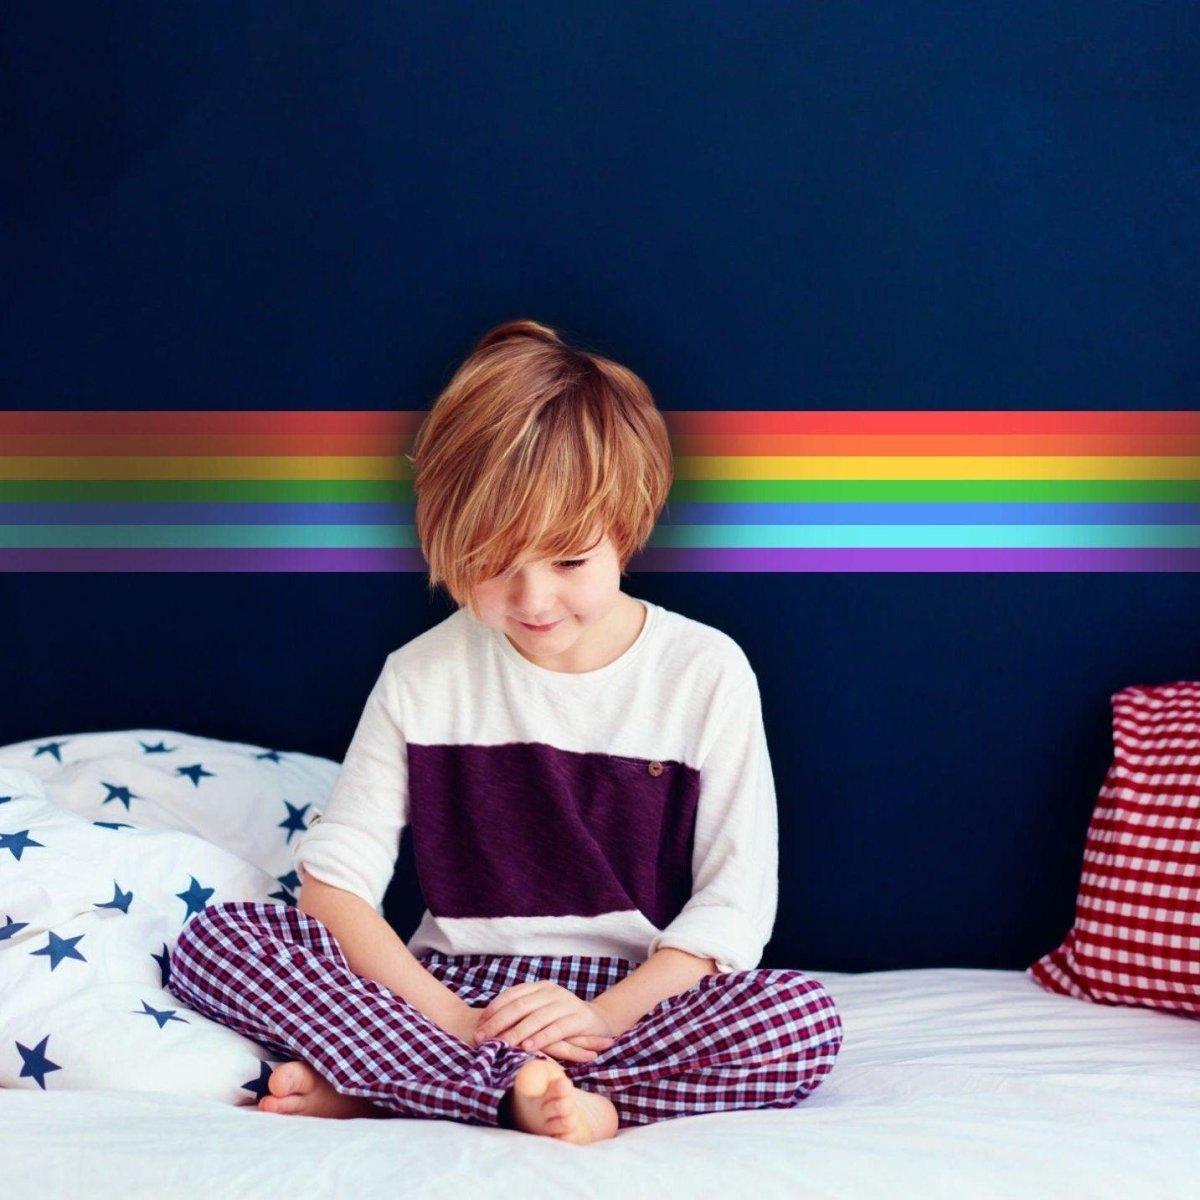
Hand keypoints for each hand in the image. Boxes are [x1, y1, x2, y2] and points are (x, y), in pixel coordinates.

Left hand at [470, 982, 617, 1064]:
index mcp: (540, 987)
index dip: (493, 1010)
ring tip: (500, 1045)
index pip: (511, 995)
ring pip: (536, 1017)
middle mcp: (551, 992)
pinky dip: (541, 1038)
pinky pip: (557, 1029)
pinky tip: (528, 1048)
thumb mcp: (541, 1012)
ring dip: (516, 1032)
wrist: (599, 1023)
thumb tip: (487, 1026)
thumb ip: (522, 1014)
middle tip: (482, 1039)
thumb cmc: (562, 1021)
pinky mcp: (579, 1019)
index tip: (478, 1026)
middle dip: (498, 1023)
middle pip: (520, 1006)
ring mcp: (566, 1004)